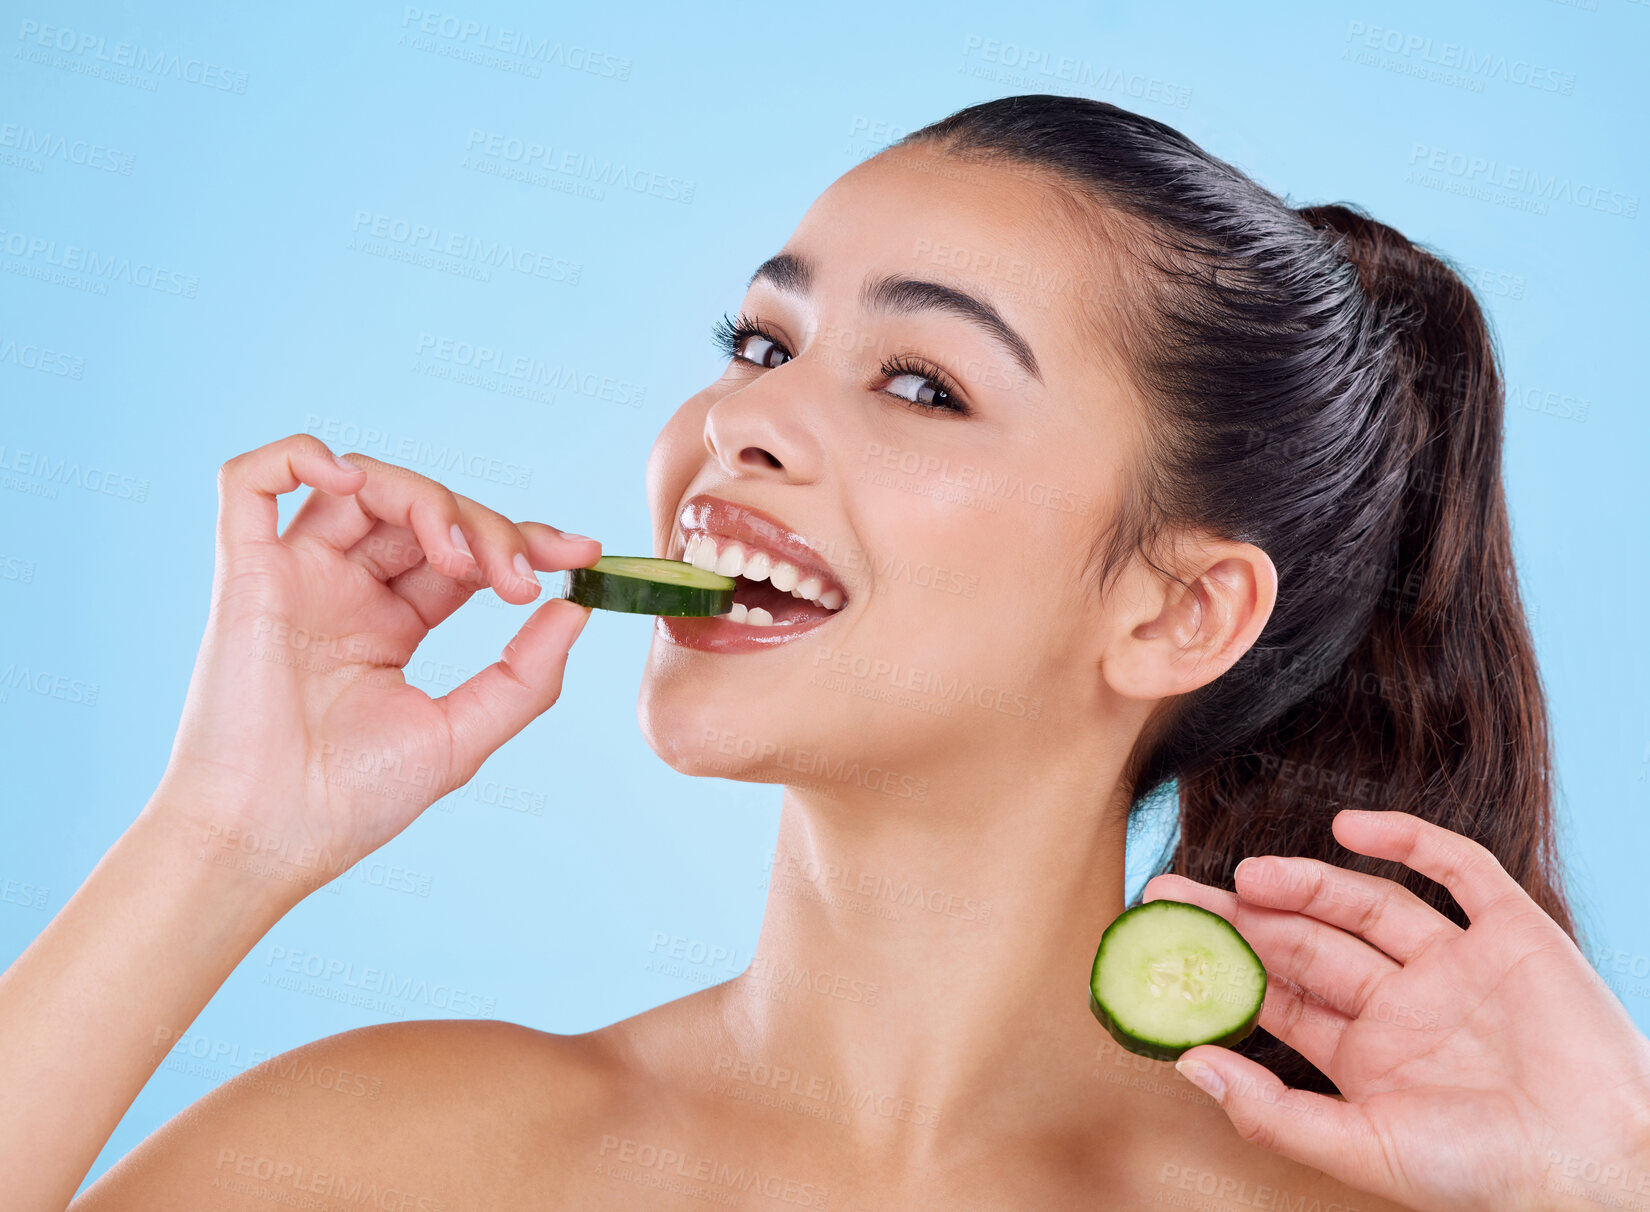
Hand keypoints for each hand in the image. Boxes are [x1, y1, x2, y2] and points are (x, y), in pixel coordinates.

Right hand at [158, 432, 600, 901]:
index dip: (522, 541)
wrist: (270, 839)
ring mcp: (296, 577)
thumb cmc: (353, 800)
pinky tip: (352, 480)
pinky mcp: (244, 573)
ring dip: (426, 500)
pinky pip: (250, 482)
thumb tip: (578, 609)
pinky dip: (299, 456)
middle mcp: (346, 591)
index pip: (464, 553)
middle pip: (425, 513)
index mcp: (392, 625)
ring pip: (363, 485)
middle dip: (487, 529)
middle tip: (522, 578)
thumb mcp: (463, 735)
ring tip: (462, 557)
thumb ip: (525, 674)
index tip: (583, 556)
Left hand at [1144, 809, 1649, 1211]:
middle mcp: (1404, 1002)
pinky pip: (1459, 870)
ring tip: (1252, 877)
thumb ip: (1272, 1111)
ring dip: (1310, 882)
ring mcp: (1458, 964)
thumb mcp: (1364, 1149)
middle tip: (1178, 893)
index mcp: (1364, 1053)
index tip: (1164, 938)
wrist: (1603, 1171)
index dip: (1223, 965)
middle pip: (1309, 940)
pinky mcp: (1514, 934)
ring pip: (1368, 903)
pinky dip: (1410, 840)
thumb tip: (1186, 1064)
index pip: (1277, 994)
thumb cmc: (1487, 1176)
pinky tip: (1353, 827)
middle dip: (1245, 916)